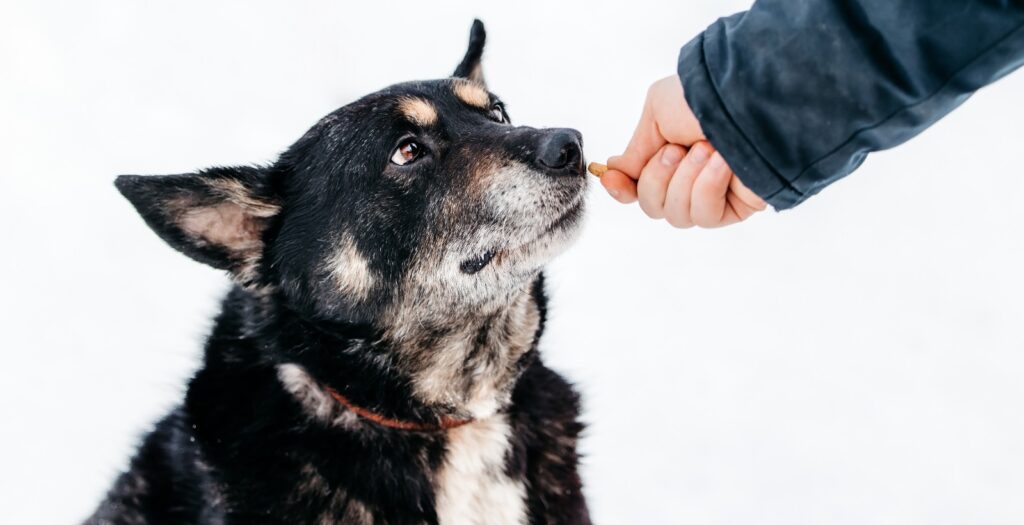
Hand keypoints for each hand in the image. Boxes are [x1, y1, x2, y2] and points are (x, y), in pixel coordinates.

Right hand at [601, 75, 766, 227]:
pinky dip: (708, 186)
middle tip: (677, 149)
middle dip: (658, 178)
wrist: (746, 99)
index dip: (622, 189)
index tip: (612, 179)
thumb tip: (614, 171)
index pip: (638, 189)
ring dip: (685, 180)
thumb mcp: (656, 113)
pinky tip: (723, 163)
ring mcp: (713, 195)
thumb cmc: (704, 97)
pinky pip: (705, 215)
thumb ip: (635, 149)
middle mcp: (690, 178)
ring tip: (706, 148)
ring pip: (676, 215)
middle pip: (653, 206)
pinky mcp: (736, 207)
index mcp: (670, 156)